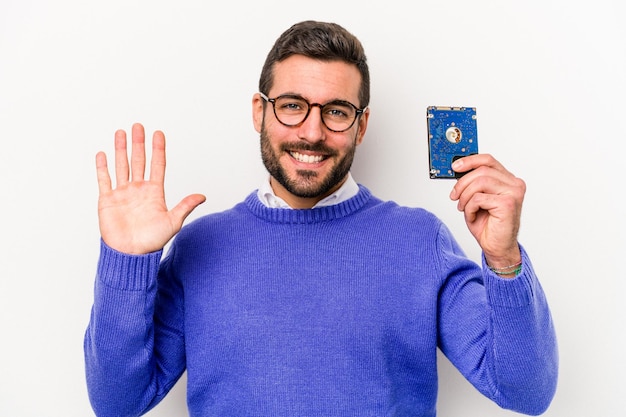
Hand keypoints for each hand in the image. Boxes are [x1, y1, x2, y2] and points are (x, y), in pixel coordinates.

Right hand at [96, 123, 205, 253]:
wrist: (130, 254)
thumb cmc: (152, 241)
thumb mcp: (173, 222)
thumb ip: (185, 206)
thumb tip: (202, 196)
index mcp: (154, 192)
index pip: (157, 165)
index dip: (158, 149)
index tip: (158, 133)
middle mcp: (138, 189)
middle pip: (138, 161)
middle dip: (138, 143)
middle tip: (138, 126)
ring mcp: (122, 193)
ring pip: (121, 166)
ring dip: (121, 149)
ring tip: (121, 133)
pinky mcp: (107, 200)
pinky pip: (104, 180)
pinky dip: (102, 167)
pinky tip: (103, 154)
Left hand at [449, 154, 524, 267]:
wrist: (497, 247)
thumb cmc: (488, 225)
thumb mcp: (476, 199)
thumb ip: (472, 183)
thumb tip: (458, 169)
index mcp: (508, 180)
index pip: (488, 160)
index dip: (470, 161)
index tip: (455, 166)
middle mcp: (514, 184)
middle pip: (482, 170)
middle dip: (462, 183)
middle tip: (454, 195)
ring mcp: (513, 193)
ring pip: (480, 182)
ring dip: (465, 196)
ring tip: (463, 207)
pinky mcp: (508, 203)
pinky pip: (479, 198)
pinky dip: (470, 207)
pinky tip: (472, 215)